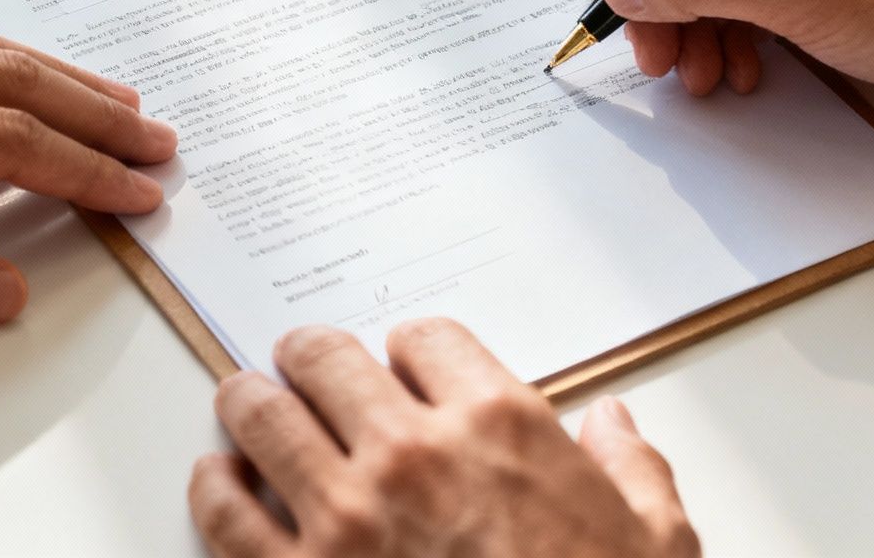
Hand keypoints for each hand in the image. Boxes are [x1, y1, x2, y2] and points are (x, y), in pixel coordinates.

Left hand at [189, 320, 698, 557]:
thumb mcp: (659, 545)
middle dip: (312, 359)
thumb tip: (615, 425)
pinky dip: (213, 487)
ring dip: (251, 404)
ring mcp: (346, 517)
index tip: (402, 370)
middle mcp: (415, 453)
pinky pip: (223, 510)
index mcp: (502, 426)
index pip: (423, 337)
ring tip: (249, 407)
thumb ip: (634, 470)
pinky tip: (222, 482)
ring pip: (261, 414)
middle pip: (326, 356)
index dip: (409, 352)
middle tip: (305, 369)